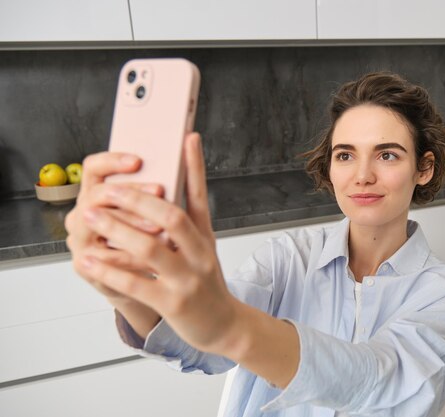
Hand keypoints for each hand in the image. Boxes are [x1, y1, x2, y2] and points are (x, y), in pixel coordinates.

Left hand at [76, 133, 239, 354]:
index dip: (195, 165)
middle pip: (172, 217)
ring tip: (90, 216)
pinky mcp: (174, 303)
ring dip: (117, 229)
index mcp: (205, 236)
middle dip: (138, 199)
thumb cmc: (205, 283)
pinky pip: (137, 283)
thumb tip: (163, 195)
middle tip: (109, 188)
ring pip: (151, 249)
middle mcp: (200, 253)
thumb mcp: (203, 249)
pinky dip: (111, 271)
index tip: (188, 137)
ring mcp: (188, 279)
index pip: (201, 195)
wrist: (224, 324)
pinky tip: (90, 260)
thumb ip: (186, 225)